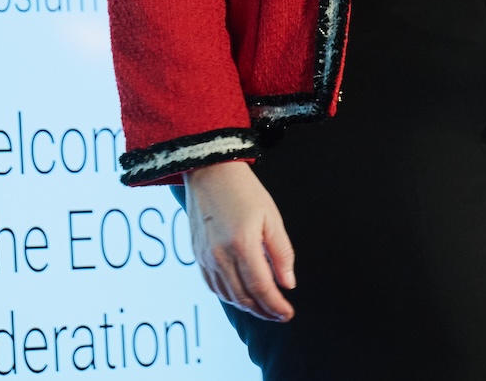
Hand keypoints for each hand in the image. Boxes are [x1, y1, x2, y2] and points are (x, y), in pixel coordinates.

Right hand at [183, 160, 295, 320]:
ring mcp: (206, 257)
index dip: (276, 305)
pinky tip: (241, 296)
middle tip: (280, 314)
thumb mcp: (272, 216)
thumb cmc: (244, 190)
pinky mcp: (197, 255)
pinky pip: (213, 286)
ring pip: (228, 295)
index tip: (288, 313)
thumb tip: (288, 283)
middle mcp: (220, 255)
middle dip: (264, 311)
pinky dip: (229, 297)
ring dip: (248, 307)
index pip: (261, 287)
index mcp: (243, 244)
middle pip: (244, 297)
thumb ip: (281, 252)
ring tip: (264, 308)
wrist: (209, 171)